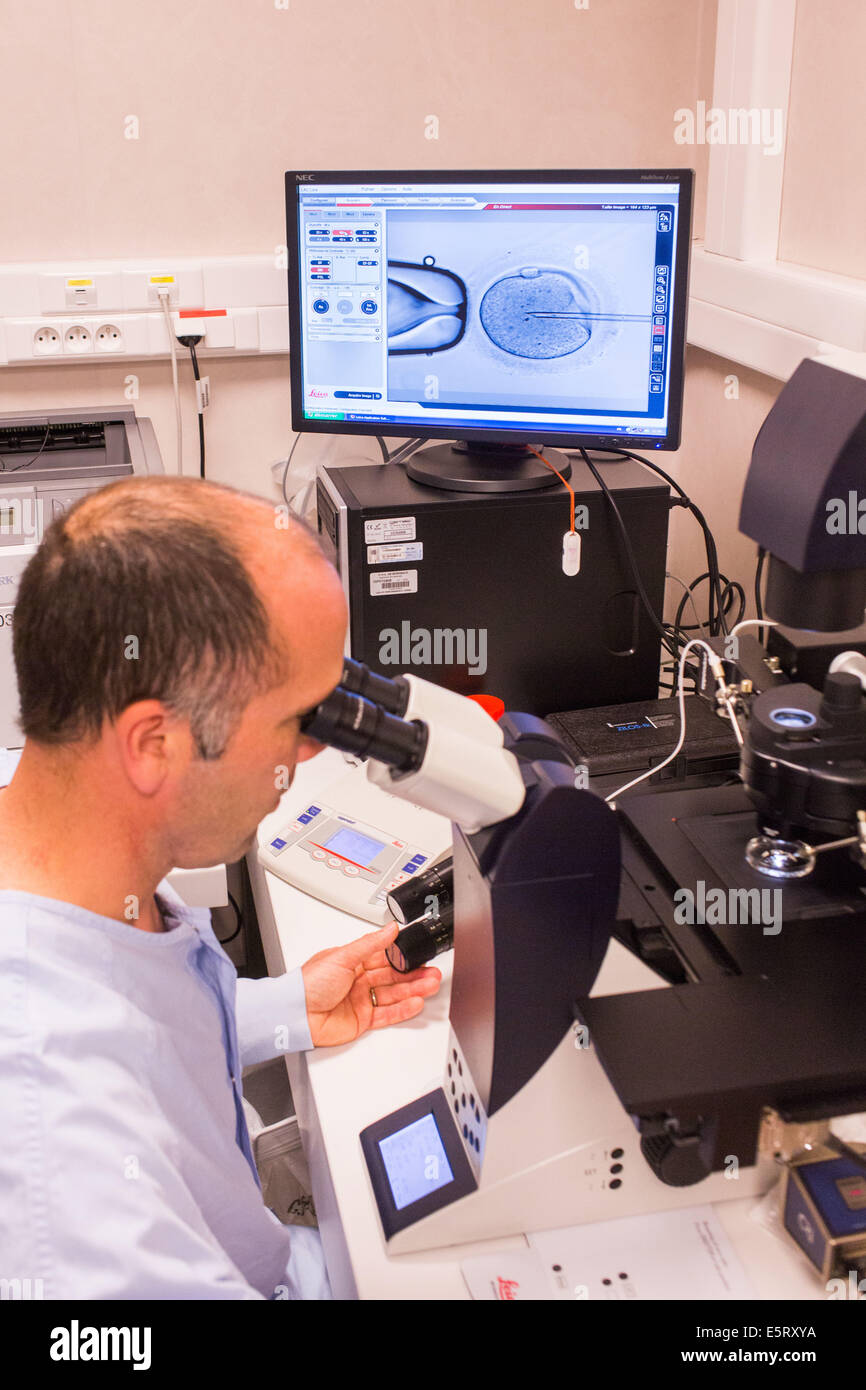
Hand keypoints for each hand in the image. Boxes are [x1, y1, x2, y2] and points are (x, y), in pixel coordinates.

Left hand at [301, 921, 441, 1047]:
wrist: (295, 1015)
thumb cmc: (308, 983)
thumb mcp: (342, 956)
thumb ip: (369, 944)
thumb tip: (389, 929)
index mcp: (352, 961)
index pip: (384, 957)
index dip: (402, 956)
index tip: (419, 954)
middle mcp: (358, 980)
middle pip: (393, 976)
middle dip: (413, 974)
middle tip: (431, 971)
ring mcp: (360, 1000)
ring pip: (394, 994)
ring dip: (413, 990)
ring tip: (430, 985)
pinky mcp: (362, 1020)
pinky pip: (387, 1014)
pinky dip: (403, 1009)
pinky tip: (416, 1002)